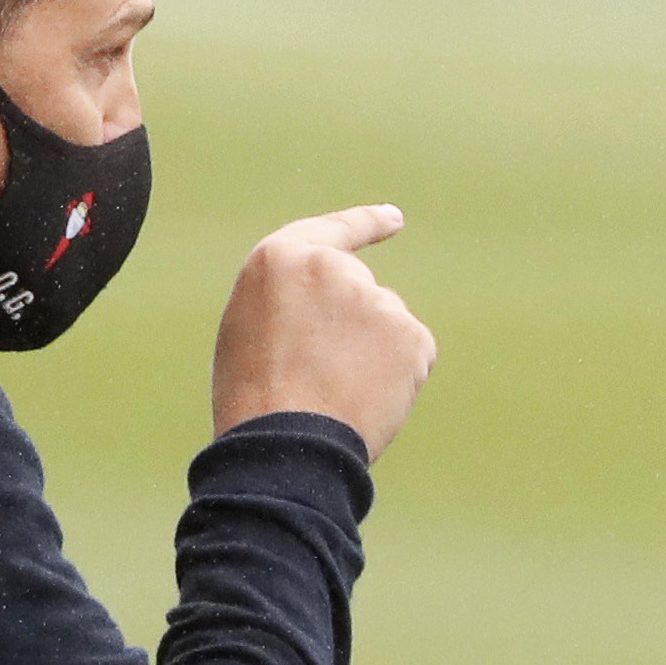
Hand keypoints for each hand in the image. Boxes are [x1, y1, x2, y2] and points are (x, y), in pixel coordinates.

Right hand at [212, 204, 436, 461]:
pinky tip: (368, 400)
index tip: (395, 219)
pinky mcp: (411, 334)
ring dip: (373, 355)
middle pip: (360, 291)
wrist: (287, 445)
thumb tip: (345, 314)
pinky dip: (399, 378)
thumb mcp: (251, 328)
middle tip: (318, 375)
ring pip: (386, 326)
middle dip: (351, 327)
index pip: (332, 231)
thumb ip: (296, 301)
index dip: (366, 223)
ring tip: (334, 393)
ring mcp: (376, 299)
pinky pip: (413, 354)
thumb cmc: (255, 398)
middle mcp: (333, 268)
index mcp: (280, 258)